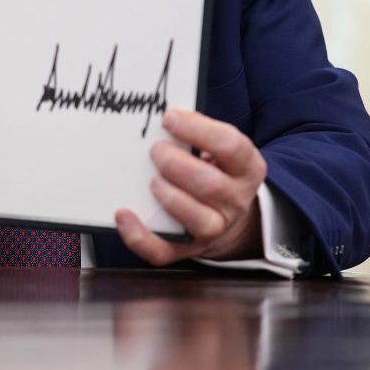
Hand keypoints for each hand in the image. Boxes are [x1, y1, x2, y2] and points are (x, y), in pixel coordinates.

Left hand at [115, 109, 266, 265]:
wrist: (228, 215)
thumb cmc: (214, 170)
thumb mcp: (219, 149)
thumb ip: (197, 133)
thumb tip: (162, 117)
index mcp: (246, 168)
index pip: (230, 146)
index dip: (199, 130)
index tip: (169, 118)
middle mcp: (236, 201)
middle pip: (211, 185)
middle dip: (177, 165)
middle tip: (155, 151)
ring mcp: (214, 228)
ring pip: (197, 220)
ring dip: (169, 197)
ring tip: (151, 181)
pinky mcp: (187, 249)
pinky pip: (164, 251)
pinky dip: (139, 236)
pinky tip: (123, 215)